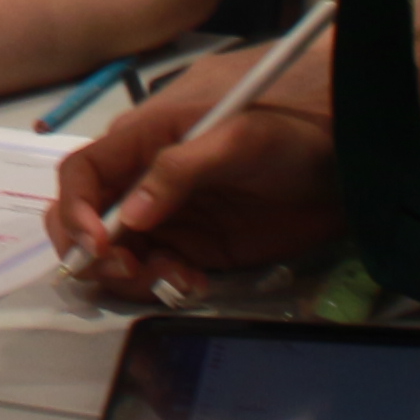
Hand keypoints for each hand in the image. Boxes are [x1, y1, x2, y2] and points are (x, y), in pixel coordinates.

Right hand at [51, 58, 346, 297]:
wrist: (345, 164)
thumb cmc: (289, 132)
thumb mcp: (238, 139)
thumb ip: (180, 169)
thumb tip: (133, 215)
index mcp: (141, 140)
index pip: (81, 175)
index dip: (75, 210)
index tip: (99, 245)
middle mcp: (142, 181)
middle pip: (84, 221)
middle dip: (94, 253)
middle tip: (130, 271)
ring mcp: (166, 217)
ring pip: (116, 256)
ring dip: (131, 277)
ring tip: (177, 279)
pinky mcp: (192, 248)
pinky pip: (155, 273)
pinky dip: (162, 286)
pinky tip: (194, 284)